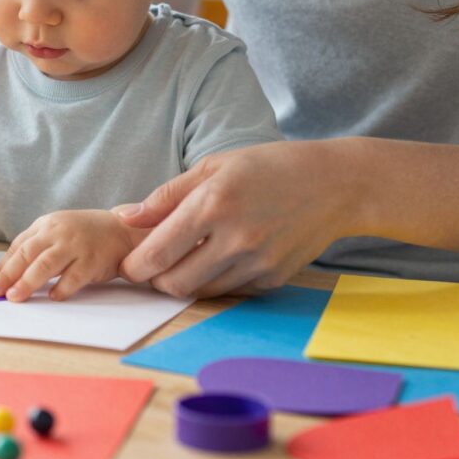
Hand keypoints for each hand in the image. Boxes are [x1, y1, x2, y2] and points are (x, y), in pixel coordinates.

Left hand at [0, 209, 136, 301]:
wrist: (121, 229)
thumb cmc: (84, 235)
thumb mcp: (56, 232)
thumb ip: (34, 248)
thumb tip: (6, 273)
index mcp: (46, 225)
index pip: (18, 246)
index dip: (2, 266)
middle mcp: (58, 233)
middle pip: (28, 254)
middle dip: (9, 274)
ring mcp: (76, 246)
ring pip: (46, 264)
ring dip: (27, 282)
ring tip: (15, 296)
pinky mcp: (92, 260)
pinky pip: (73, 277)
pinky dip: (61, 288)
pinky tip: (52, 297)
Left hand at [116, 140, 361, 298]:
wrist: (334, 184)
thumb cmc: (267, 167)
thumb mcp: (212, 167)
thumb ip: (165, 196)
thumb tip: (124, 217)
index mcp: (214, 204)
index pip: (157, 254)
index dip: (134, 265)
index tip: (129, 262)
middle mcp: (235, 238)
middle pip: (173, 283)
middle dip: (155, 278)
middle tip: (155, 262)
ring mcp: (257, 262)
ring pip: (199, 292)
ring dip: (183, 281)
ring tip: (186, 257)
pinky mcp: (272, 278)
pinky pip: (228, 291)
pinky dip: (214, 281)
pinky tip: (219, 258)